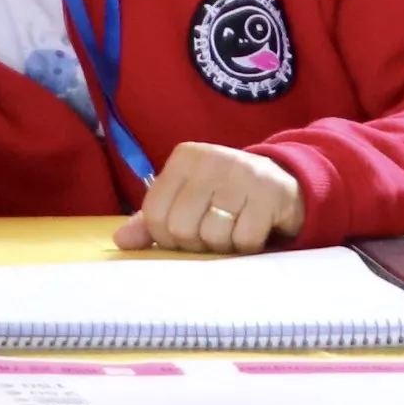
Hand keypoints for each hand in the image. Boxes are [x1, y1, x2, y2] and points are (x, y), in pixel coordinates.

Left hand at [115, 142, 305, 253]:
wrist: (282, 183)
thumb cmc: (222, 195)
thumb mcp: (186, 198)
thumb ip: (152, 219)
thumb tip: (121, 241)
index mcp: (184, 158)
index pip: (154, 213)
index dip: (165, 237)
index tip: (181, 236)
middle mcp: (211, 159)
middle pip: (181, 228)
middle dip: (194, 244)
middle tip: (209, 236)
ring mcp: (243, 174)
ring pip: (213, 235)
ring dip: (222, 245)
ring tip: (231, 231)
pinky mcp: (270, 193)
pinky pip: (245, 240)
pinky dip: (247, 246)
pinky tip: (252, 230)